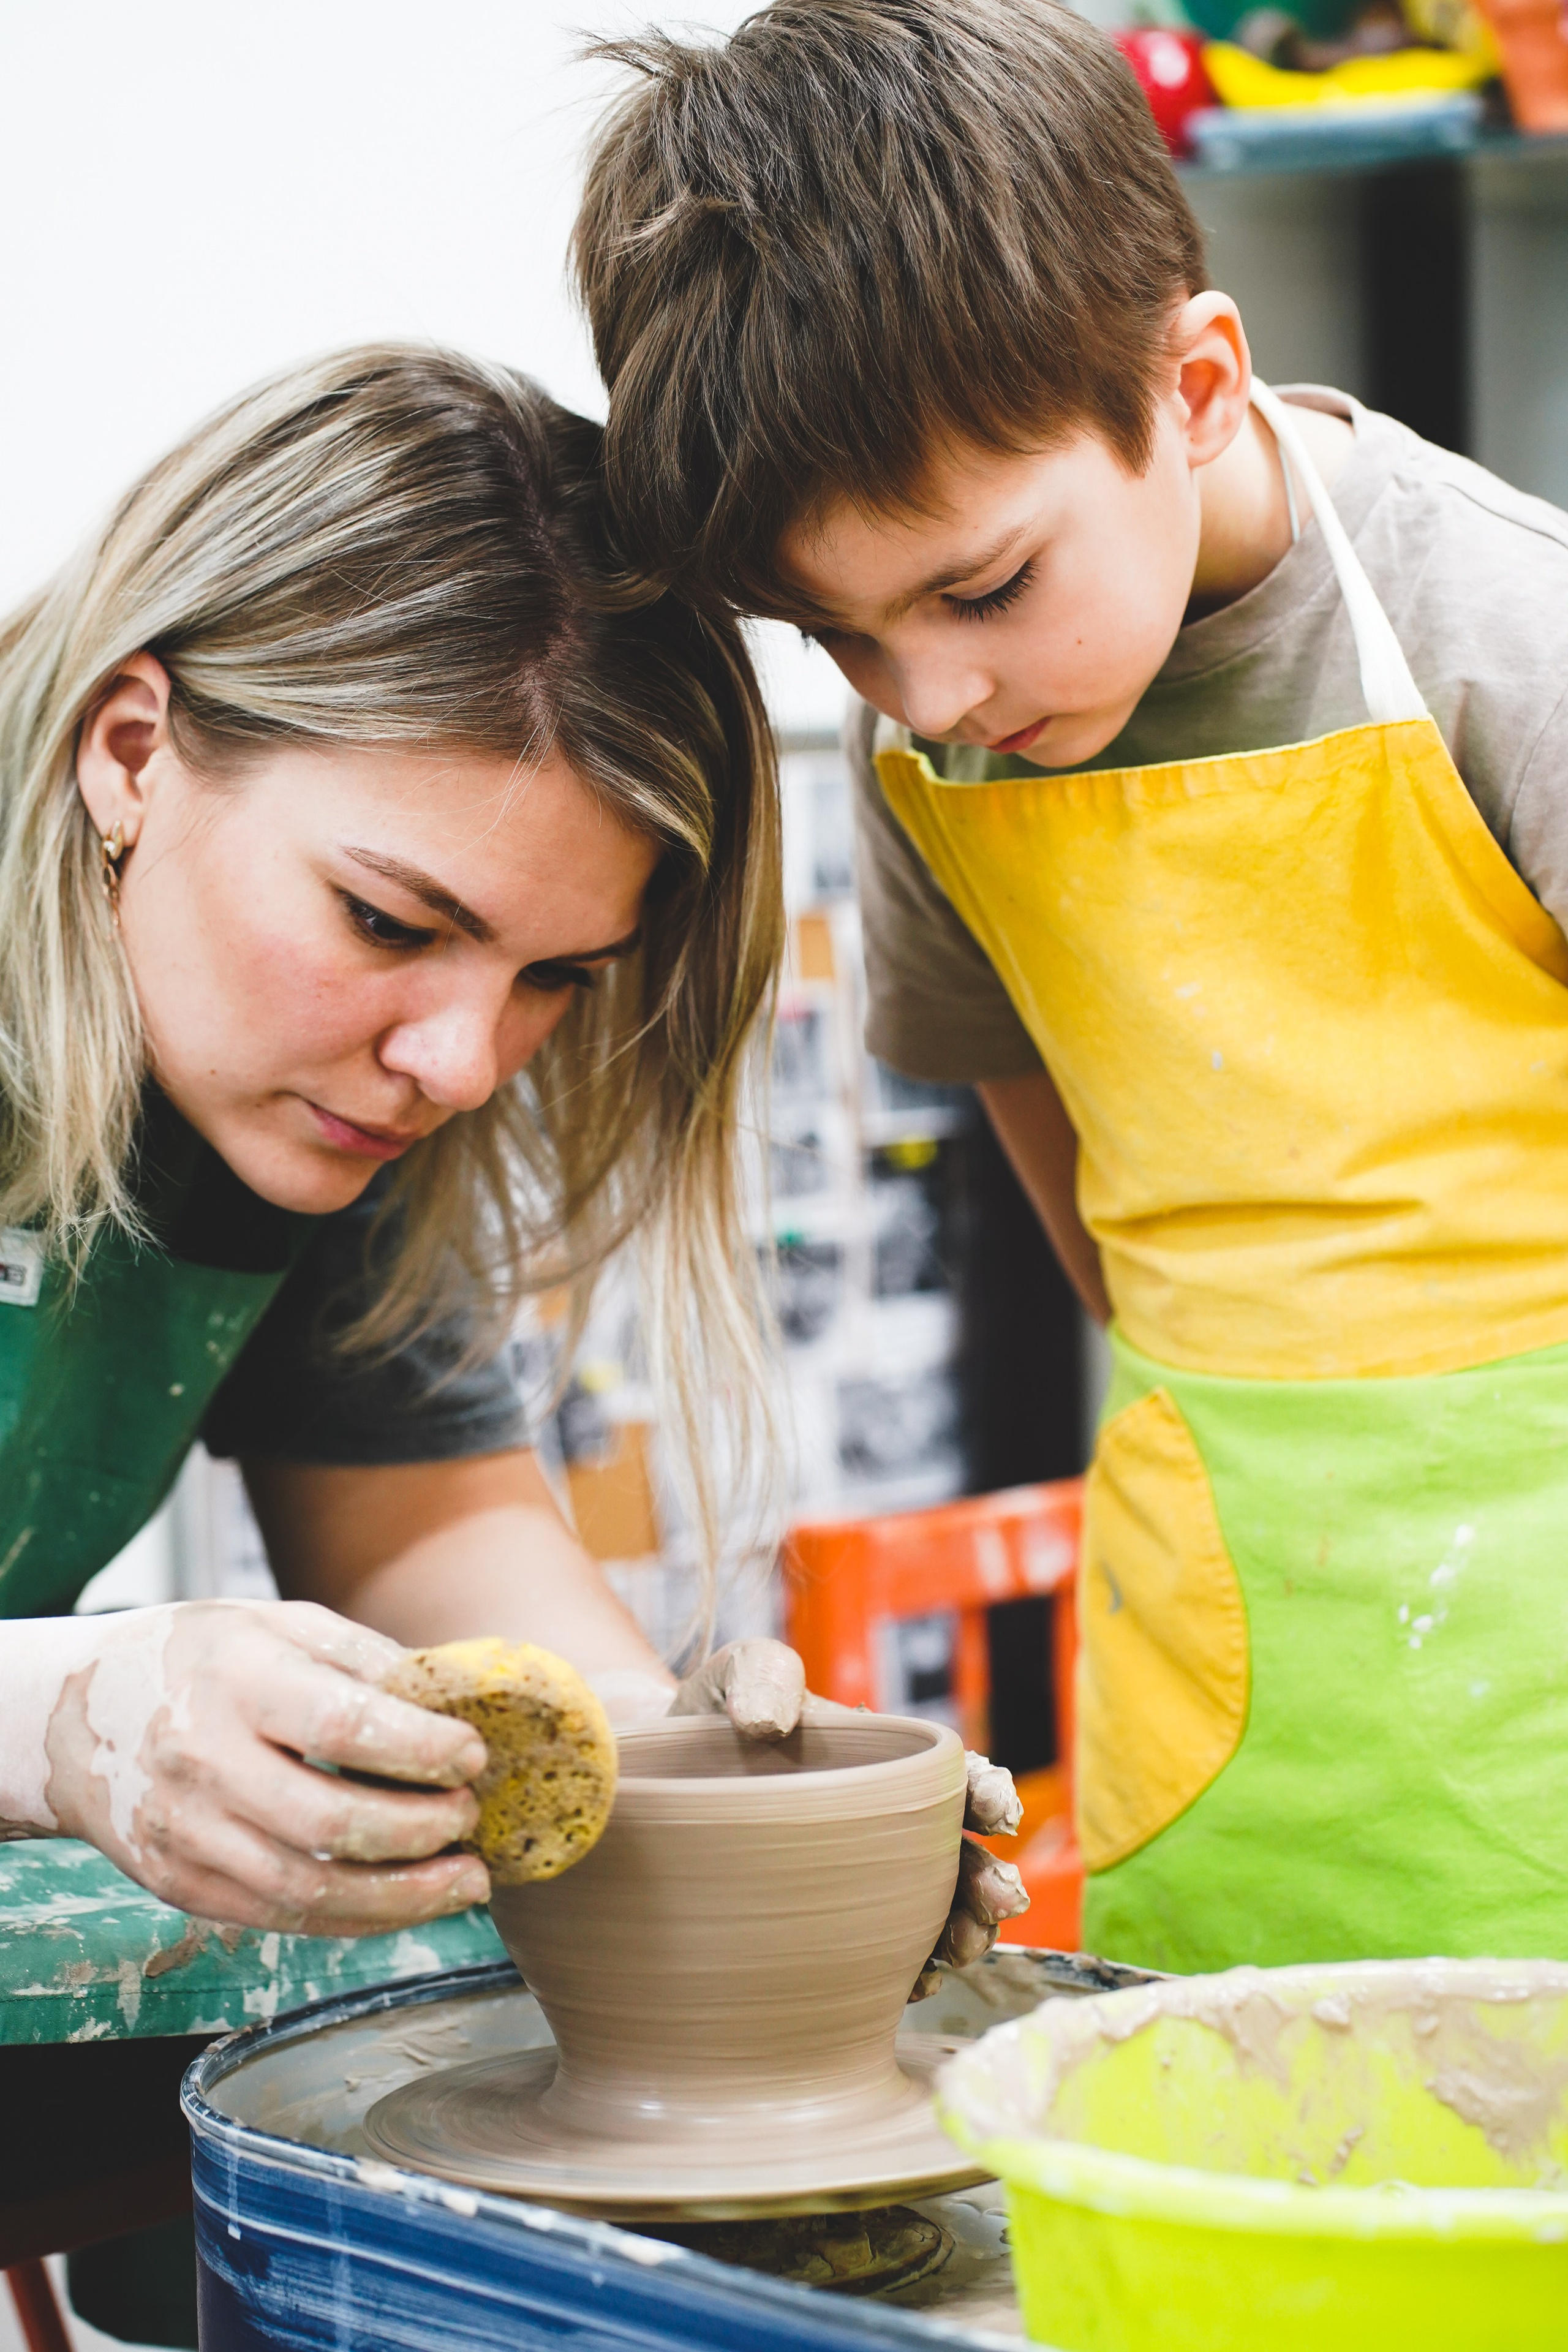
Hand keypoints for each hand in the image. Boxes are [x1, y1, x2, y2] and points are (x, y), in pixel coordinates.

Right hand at [36, 1601, 490, 1935]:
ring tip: (466, 1880)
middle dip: (419, 1830)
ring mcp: (186, 1833)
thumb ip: (365, 1659)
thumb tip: (455, 1698)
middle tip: (471, 1818)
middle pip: (328, 1822)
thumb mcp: (279, 1624)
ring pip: (306, 1890)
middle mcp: (203, 1761)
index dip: (418, 1748)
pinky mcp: (180, 1884)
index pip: (340, 1724)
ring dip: (402, 1896)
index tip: (472, 1756)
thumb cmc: (203, 1659)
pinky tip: (406, 1901)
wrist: (80, 1714)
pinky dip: (355, 1918)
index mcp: (236, 1680)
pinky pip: (279, 1917)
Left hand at [668, 1640, 1029, 1985]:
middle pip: (957, 1856)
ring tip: (962, 1949)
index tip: (996, 1811)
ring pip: (934, 1914)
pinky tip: (910, 1984)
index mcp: (882, 1762)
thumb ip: (762, 1675)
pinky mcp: (826, 1931)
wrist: (650, 1779)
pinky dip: (907, 1974)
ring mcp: (860, 1884)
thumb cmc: (709, 1719)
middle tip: (999, 1900)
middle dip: (987, 1878)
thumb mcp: (736, 1675)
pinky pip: (882, 1961)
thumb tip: (769, 1721)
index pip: (950, 1777)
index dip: (983, 1791)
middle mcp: (884, 1828)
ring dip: (963, 1932)